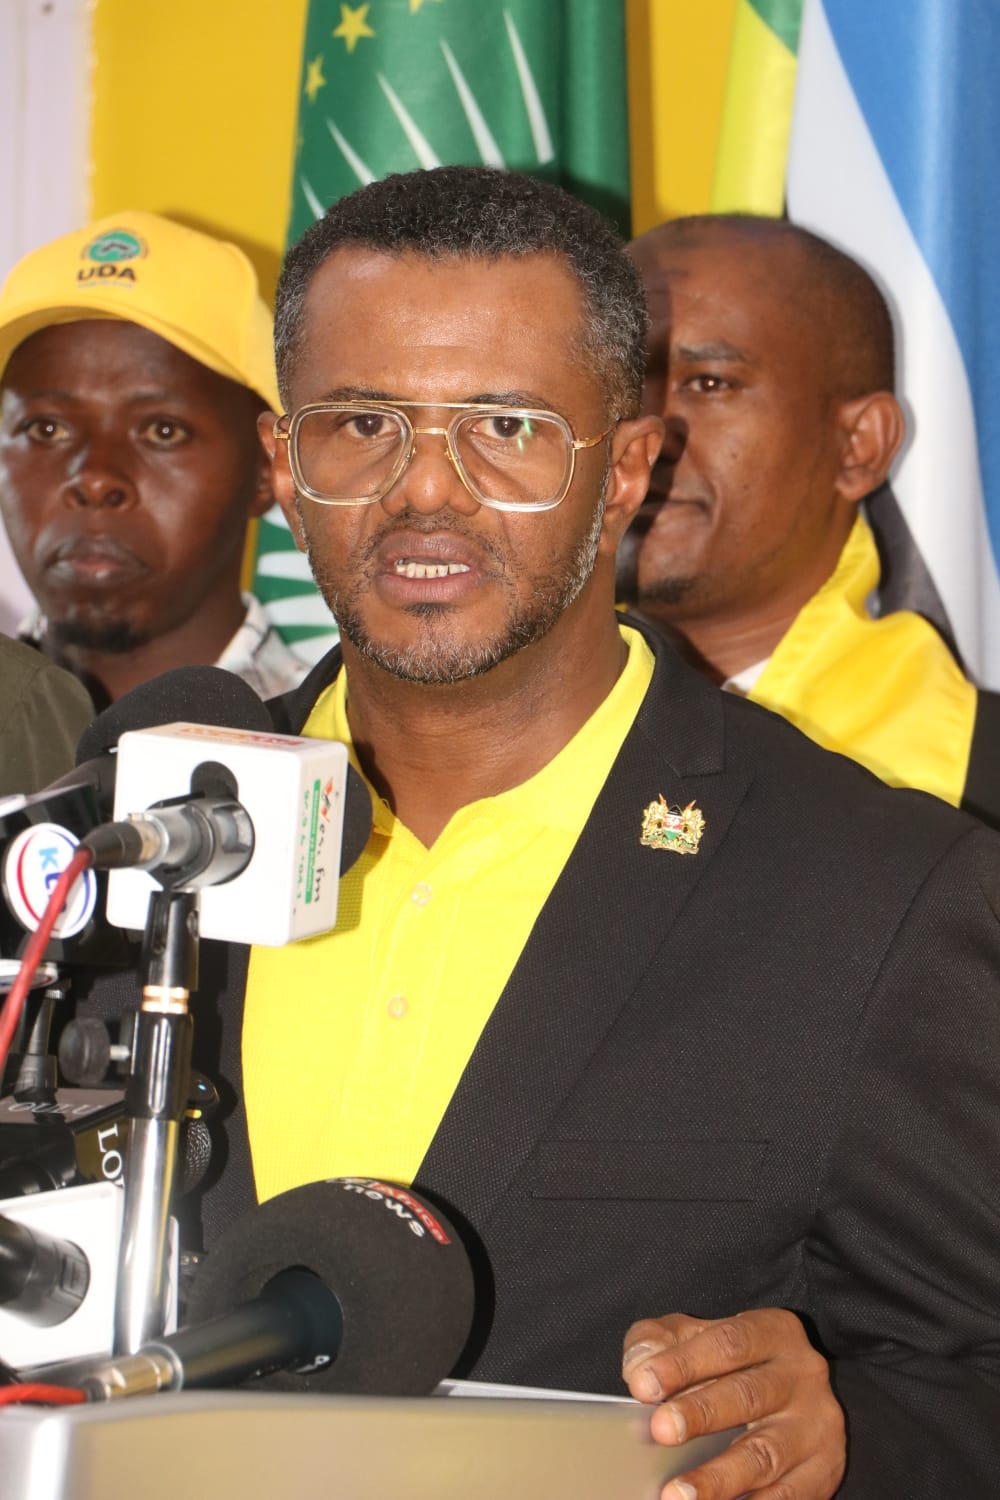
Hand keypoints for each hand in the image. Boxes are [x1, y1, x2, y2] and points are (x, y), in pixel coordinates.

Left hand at [622, 1307, 844, 1499]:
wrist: (795, 1399)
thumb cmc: (731, 1364)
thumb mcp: (696, 1338)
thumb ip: (660, 1342)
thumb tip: (639, 1370)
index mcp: (774, 1332)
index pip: (728, 1342)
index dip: (684, 1363)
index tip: (643, 1385)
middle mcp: (802, 1376)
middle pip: (748, 1395)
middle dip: (701, 1414)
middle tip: (661, 1431)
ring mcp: (816, 1428)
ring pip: (765, 1455)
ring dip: (718, 1479)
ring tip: (676, 1495)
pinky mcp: (821, 1473)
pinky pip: (785, 1498)